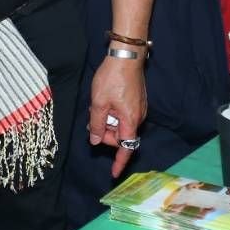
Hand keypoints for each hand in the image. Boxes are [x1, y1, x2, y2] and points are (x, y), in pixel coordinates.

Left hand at [88, 55, 146, 177]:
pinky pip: (123, 115)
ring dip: (107, 122)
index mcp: (130, 121)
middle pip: (121, 136)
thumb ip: (98, 125)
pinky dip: (112, 114)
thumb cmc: (112, 78)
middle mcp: (138, 117)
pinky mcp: (136, 100)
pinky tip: (103, 103)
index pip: (126, 148)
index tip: (114, 174)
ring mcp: (138, 108)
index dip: (120, 162)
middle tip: (92, 122)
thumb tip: (97, 142)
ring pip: (121, 124)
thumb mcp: (98, 103)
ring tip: (96, 108)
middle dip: (106, 133)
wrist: (126, 55)